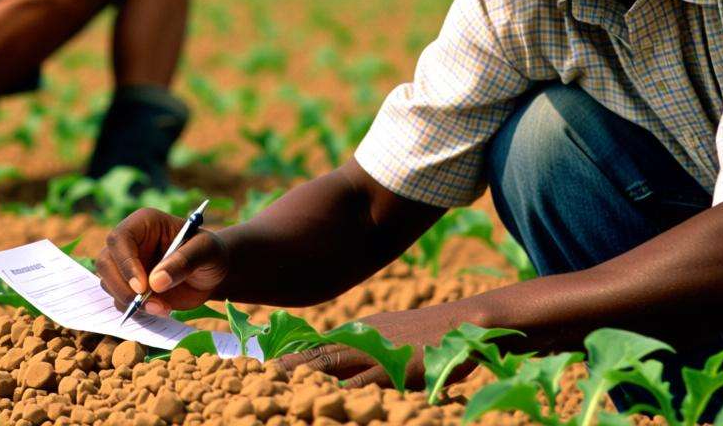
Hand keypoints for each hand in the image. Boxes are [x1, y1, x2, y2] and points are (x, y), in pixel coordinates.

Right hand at [97, 208, 230, 315]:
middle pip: (105, 263)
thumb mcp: (207, 251)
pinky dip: (136, 311)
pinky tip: (162, 309)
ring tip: (163, 307)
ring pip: (109, 284)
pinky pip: (120, 301)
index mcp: (144, 223)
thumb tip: (155, 282)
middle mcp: (130, 243)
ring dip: (131, 302)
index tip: (142, 286)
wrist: (212, 273)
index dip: (125, 263)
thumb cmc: (211, 253)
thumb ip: (185, 261)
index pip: (120, 239)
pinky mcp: (130, 287)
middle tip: (148, 304)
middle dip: (122, 287)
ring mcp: (127, 266)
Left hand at [275, 300, 482, 389]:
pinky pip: (361, 381)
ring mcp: (376, 351)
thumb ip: (370, 350)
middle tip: (259, 370)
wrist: (464, 325)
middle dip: (289, 362)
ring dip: (305, 374)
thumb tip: (347, 369)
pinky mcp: (392, 366)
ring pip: (332, 363)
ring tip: (278, 382)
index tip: (267, 360)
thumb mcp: (394, 338)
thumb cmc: (432, 336)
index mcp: (363, 330)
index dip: (295, 352)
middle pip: (319, 351)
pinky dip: (341, 390)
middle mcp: (363, 337)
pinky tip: (324, 396)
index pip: (321, 342)